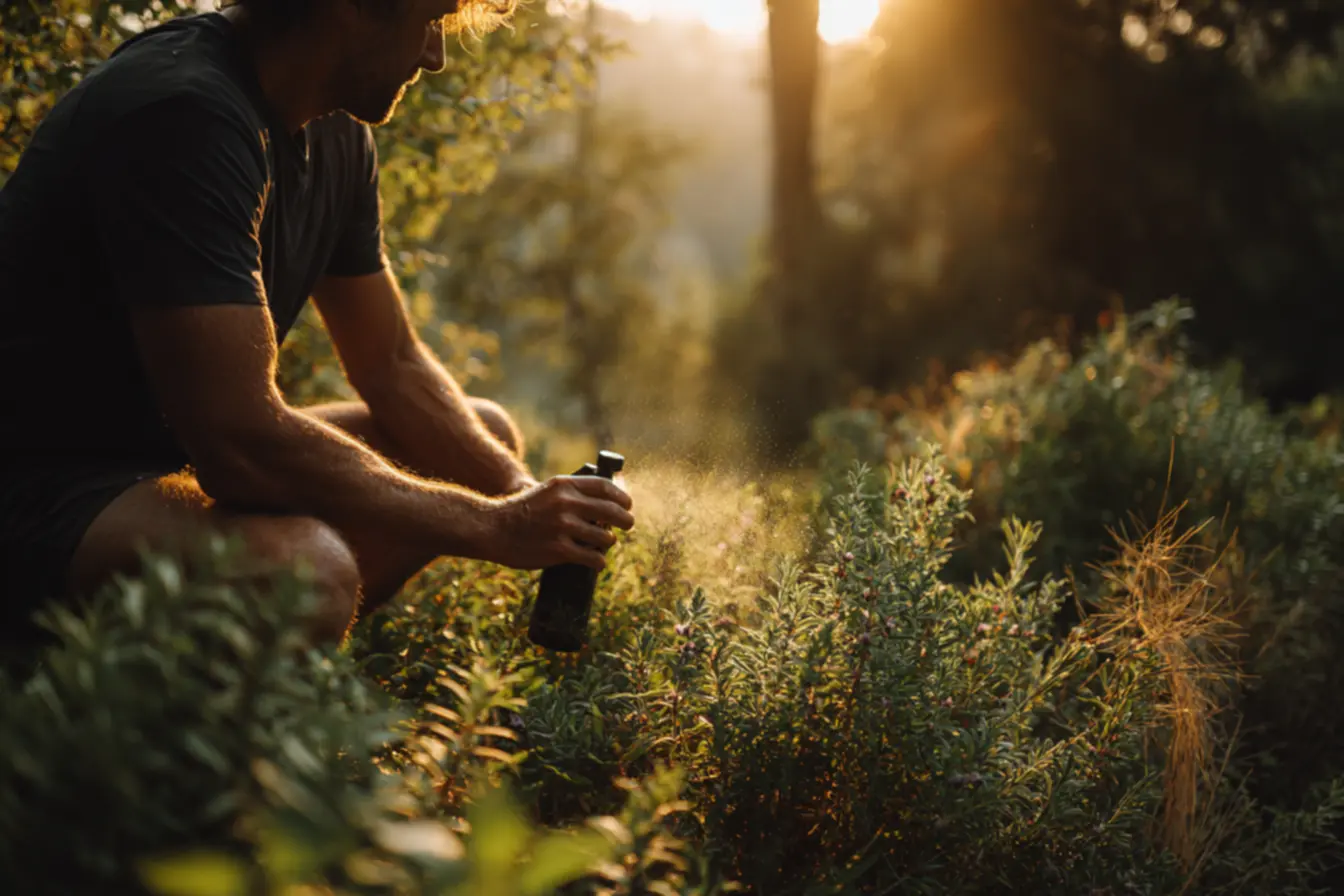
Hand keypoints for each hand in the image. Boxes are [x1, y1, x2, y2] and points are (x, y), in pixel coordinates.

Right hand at [480, 475, 634, 569]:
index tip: (627, 504)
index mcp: (564, 485)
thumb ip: (571, 494)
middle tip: (628, 525)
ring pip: (605, 537)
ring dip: (608, 542)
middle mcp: (566, 503)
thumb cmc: (520, 511)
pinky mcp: (559, 550)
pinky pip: (593, 558)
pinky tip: (597, 562)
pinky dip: (598, 561)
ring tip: (603, 544)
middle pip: (612, 511)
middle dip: (625, 520)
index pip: (605, 487)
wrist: (492, 528)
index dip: (622, 496)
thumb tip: (604, 503)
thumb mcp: (546, 491)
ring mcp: (563, 527)